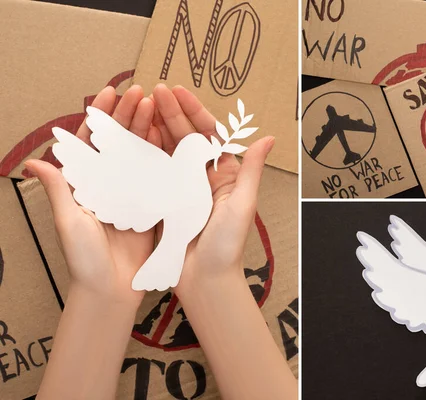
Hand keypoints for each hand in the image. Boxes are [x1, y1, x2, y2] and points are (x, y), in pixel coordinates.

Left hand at [25, 85, 160, 307]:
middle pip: (118, 141)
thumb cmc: (84, 259)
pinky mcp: (150, 204)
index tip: (110, 93)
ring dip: (146, 129)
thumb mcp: (69, 223)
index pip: (91, 141)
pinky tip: (168, 136)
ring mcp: (130, 192)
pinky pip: (157, 174)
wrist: (111, 289)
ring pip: (139, 153)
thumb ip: (60, 190)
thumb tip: (34, 163)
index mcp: (85, 185)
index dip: (100, 117)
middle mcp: (108, 184)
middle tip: (140, 93)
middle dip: (128, 115)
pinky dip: (162, 154)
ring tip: (156, 106)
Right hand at [149, 84, 273, 293]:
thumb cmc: (227, 246)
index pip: (209, 135)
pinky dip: (144, 154)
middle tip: (154, 90)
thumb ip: (251, 170)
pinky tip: (133, 136)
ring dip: (155, 127)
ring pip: (167, 151)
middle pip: (186, 138)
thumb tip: (269, 137)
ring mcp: (181, 188)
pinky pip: (153, 172)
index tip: (178, 91)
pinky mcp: (163, 201)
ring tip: (141, 105)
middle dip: (171, 113)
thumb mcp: (242, 204)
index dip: (194, 111)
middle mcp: (203, 178)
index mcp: (225, 175)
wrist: (204, 281)